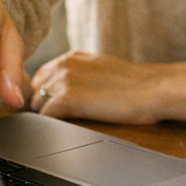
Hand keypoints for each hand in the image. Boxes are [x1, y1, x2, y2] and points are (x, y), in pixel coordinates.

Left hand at [30, 50, 164, 124]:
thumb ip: (83, 73)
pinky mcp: (66, 100)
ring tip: (62, 125)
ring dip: (46, 116)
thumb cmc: (136, 84)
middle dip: (41, 103)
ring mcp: (63, 81)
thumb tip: (74, 88)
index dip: (45, 92)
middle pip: (34, 89)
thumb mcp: (103, 68)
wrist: (151, 89)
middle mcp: (64, 65)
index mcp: (72, 57)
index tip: (52, 104)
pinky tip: (64, 128)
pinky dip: (50, 125)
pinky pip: (44, 117)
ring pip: (36, 104)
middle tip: (56, 118)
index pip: (42, 75)